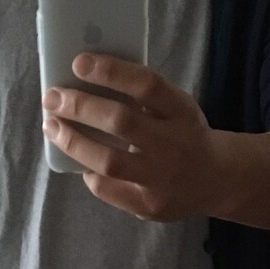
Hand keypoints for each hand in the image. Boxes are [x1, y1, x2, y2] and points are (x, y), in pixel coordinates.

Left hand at [42, 55, 229, 220]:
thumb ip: (143, 95)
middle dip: (80, 106)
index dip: (111, 72)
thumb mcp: (176, 106)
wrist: (216, 179)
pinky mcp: (150, 205)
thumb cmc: (184, 134)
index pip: (147, 85)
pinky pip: (108, 189)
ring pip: (109, 160)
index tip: (79, 63)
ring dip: (73, 141)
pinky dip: (90, 172)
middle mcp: (174, 144)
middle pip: (121, 121)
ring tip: (53, 127)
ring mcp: (162, 178)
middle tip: (53, 97)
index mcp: (181, 112)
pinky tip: (80, 162)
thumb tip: (87, 76)